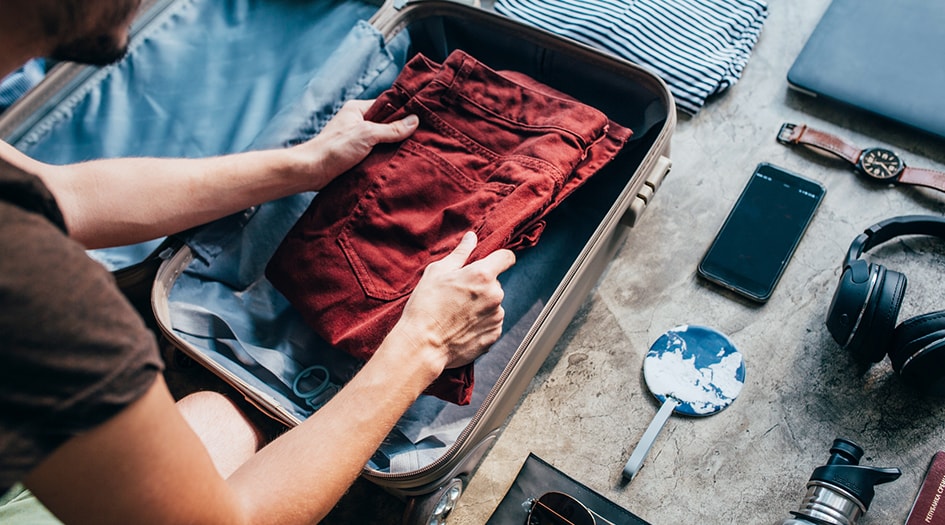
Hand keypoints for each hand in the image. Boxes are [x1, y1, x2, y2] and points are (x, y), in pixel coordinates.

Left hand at [294, 99, 418, 189]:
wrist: (311, 171)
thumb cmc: (334, 148)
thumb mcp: (367, 135)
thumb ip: (391, 129)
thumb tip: (414, 121)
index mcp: (357, 109)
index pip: (387, 105)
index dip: (403, 113)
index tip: (421, 119)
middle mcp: (356, 121)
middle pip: (385, 124)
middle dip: (400, 132)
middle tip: (420, 138)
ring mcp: (355, 139)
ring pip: (381, 140)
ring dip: (392, 147)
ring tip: (412, 152)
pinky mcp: (354, 155)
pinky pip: (375, 153)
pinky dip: (384, 158)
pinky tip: (395, 163)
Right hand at [393, 232, 515, 371]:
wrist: (423, 346)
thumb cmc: (426, 306)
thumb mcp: (437, 272)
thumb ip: (460, 253)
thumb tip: (472, 237)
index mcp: (482, 275)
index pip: (506, 257)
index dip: (499, 258)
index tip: (492, 263)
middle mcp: (495, 295)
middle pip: (495, 283)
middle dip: (481, 286)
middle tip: (458, 295)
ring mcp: (496, 316)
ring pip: (493, 304)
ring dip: (481, 306)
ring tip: (457, 314)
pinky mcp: (494, 335)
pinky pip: (491, 323)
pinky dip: (481, 323)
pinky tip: (461, 327)